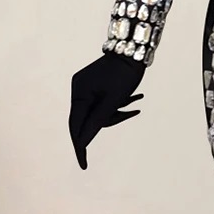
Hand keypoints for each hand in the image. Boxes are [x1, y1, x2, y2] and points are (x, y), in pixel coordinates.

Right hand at [69, 53, 146, 169]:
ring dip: (117, 110)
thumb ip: (98, 121)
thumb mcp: (114, 100)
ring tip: (137, 98)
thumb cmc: (125, 73)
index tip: (84, 164)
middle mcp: (79, 90)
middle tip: (131, 110)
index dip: (80, 147)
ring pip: (98, 111)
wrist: (133, 49)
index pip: (76, 126)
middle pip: (88, 119)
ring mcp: (86, 87)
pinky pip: (102, 102)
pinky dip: (117, 103)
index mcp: (79, 94)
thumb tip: (84, 143)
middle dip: (109, 119)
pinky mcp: (95, 84)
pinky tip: (136, 98)